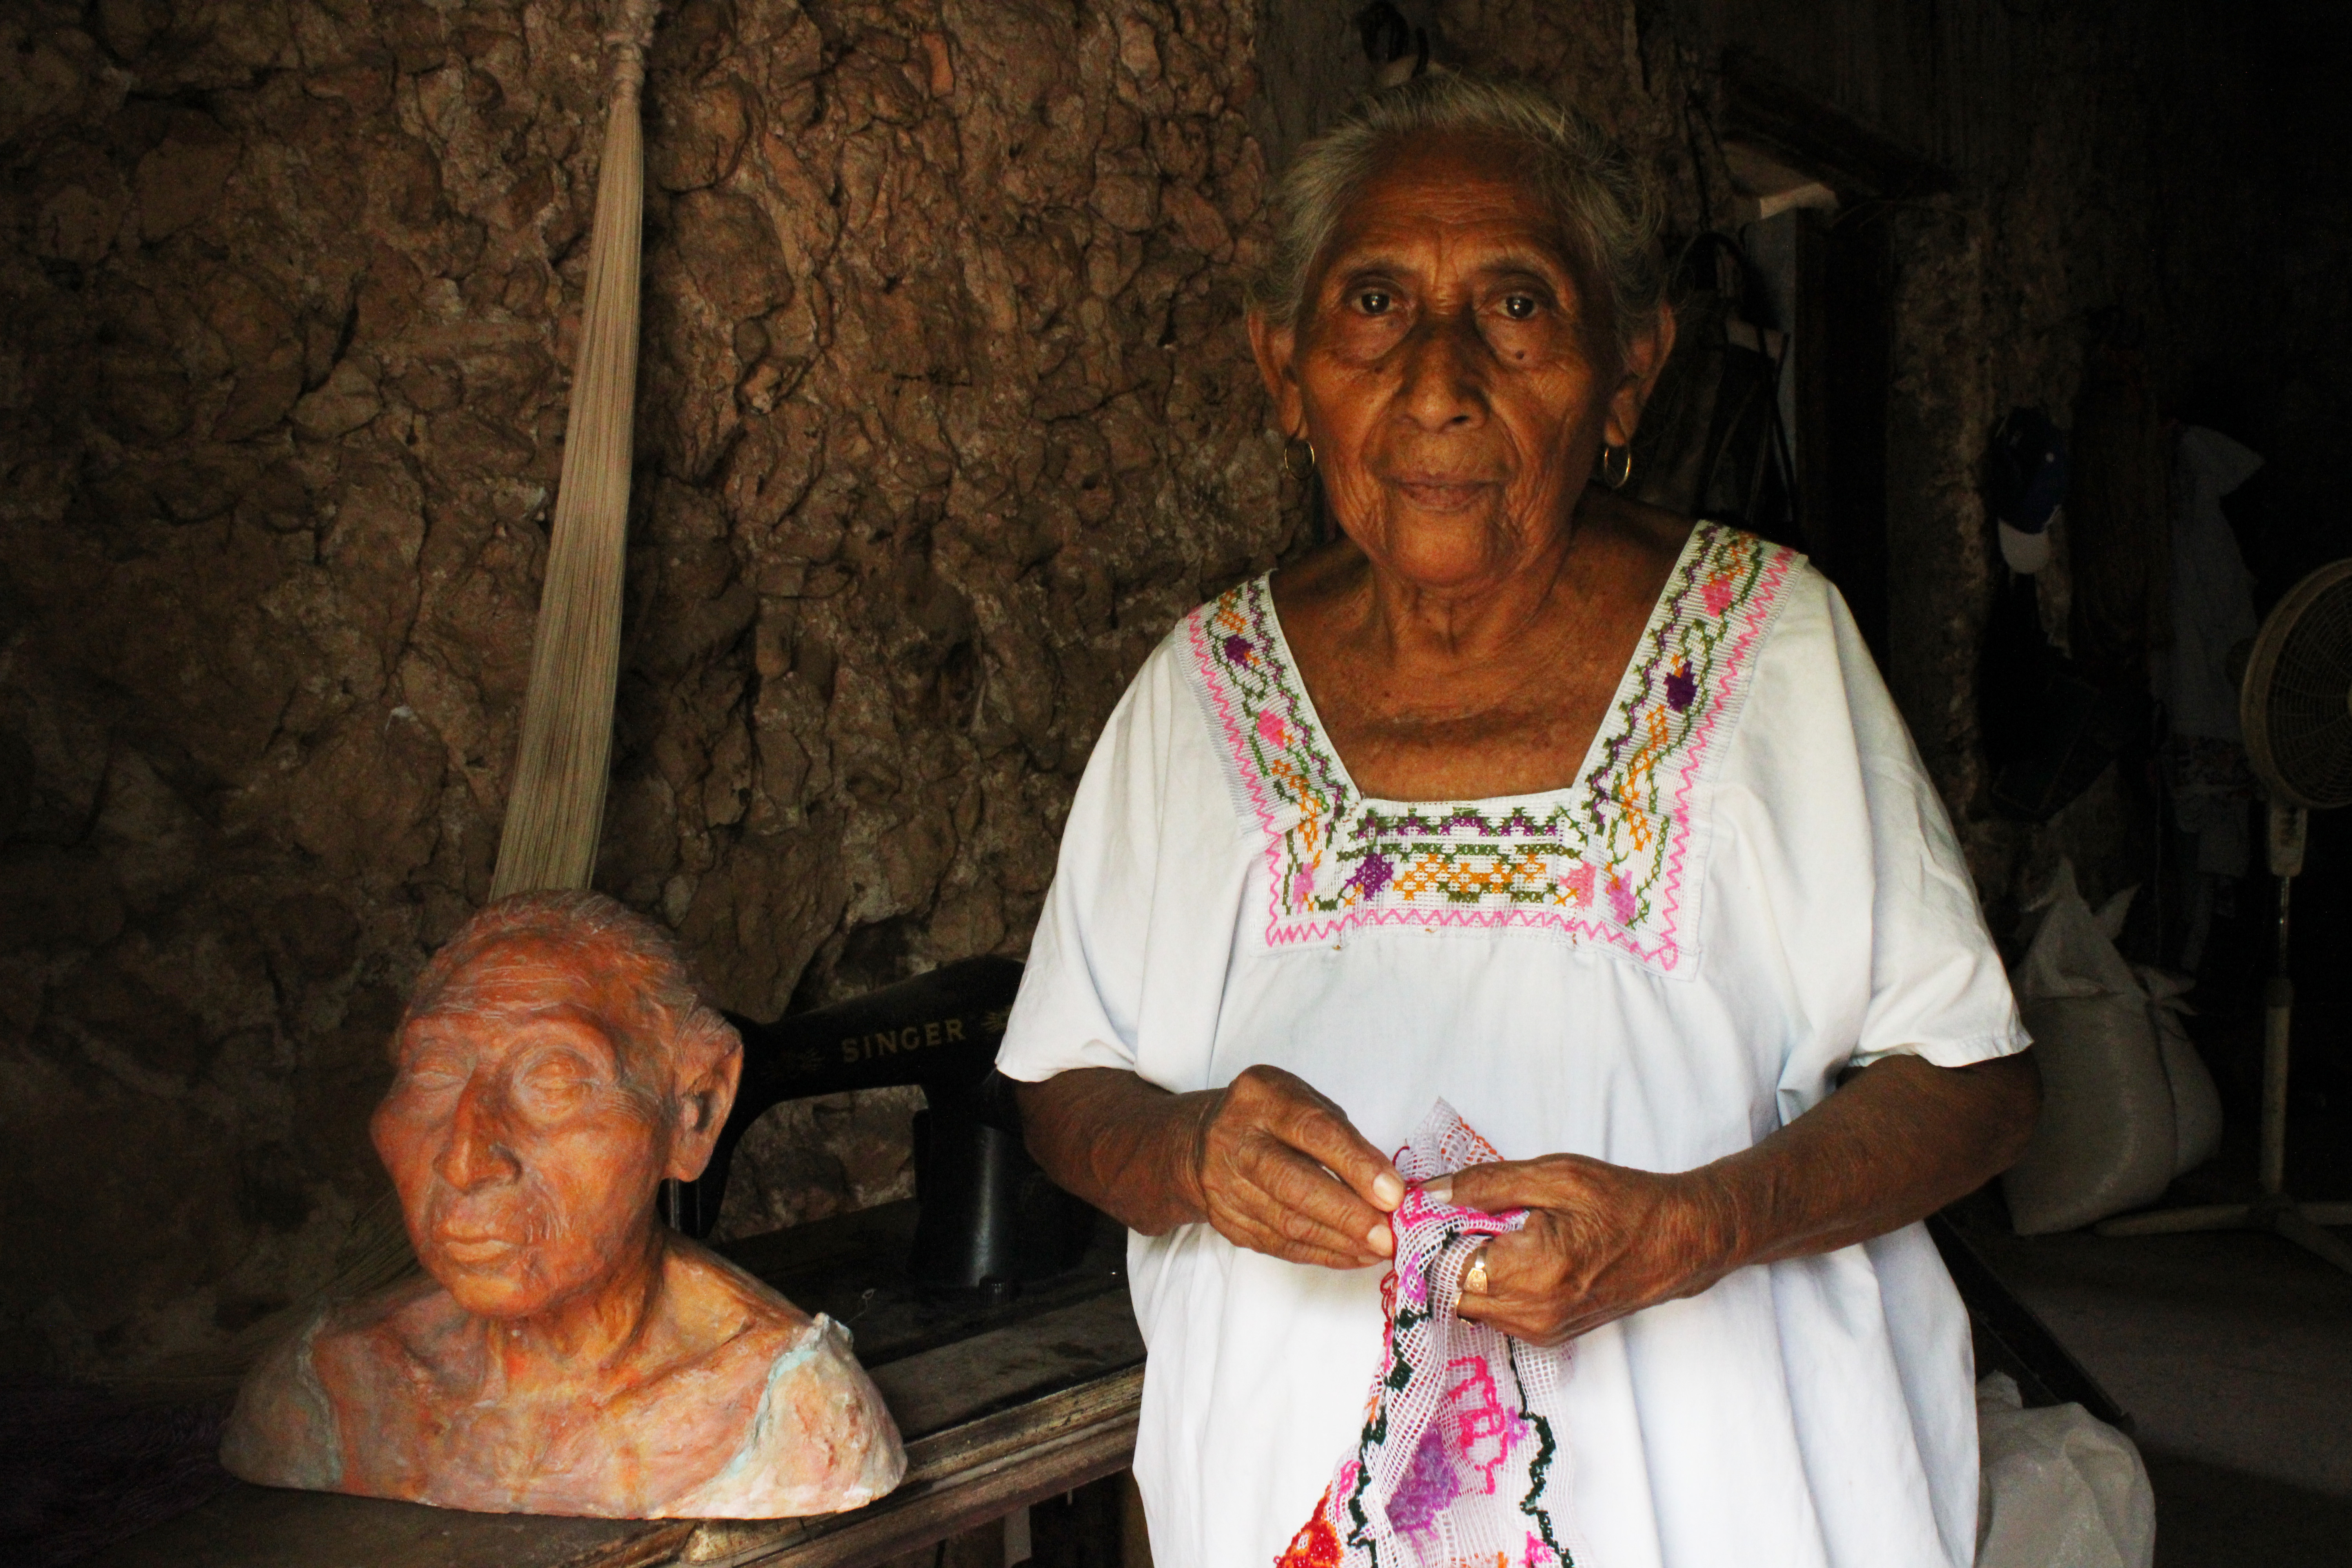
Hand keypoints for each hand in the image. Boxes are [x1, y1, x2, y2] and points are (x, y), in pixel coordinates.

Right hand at [1186, 1065, 1404, 1268]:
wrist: (1202, 1142)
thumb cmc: (1271, 1117)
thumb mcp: (1304, 1102)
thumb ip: (1343, 1138)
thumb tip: (1387, 1188)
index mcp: (1261, 1099)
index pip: (1313, 1132)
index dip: (1356, 1165)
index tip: (1393, 1193)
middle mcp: (1235, 1141)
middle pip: (1294, 1184)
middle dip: (1347, 1215)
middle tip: (1387, 1235)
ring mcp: (1226, 1185)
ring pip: (1288, 1223)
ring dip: (1341, 1241)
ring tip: (1380, 1248)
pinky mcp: (1228, 1221)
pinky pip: (1280, 1246)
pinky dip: (1323, 1254)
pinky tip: (1355, 1255)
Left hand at [1441, 1155, 1732, 1345]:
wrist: (1677, 1242)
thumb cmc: (1621, 1202)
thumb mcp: (1554, 1176)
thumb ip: (1485, 1185)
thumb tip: (1428, 1193)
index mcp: (1534, 1270)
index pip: (1446, 1264)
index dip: (1428, 1236)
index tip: (1426, 1210)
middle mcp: (1534, 1313)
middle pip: (1452, 1289)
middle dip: (1442, 1254)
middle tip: (1452, 1217)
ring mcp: (1541, 1331)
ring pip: (1470, 1305)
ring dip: (1465, 1271)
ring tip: (1484, 1233)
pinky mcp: (1548, 1336)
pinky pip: (1496, 1314)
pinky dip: (1489, 1286)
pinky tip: (1506, 1254)